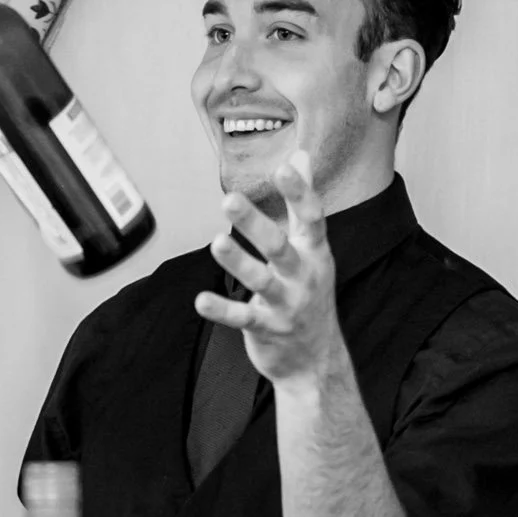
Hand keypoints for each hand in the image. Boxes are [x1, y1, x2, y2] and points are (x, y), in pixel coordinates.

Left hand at [195, 151, 350, 390]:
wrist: (317, 361)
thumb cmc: (309, 294)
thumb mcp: (313, 250)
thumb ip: (301, 204)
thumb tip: (301, 156)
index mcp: (315, 253)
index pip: (312, 218)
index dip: (300, 193)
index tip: (284, 168)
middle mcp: (304, 277)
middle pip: (280, 247)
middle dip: (255, 224)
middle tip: (228, 199)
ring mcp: (287, 305)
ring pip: (261, 281)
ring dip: (238, 262)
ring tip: (217, 242)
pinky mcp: (267, 329)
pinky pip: (242, 319)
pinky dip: (222, 310)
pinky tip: (200, 300)